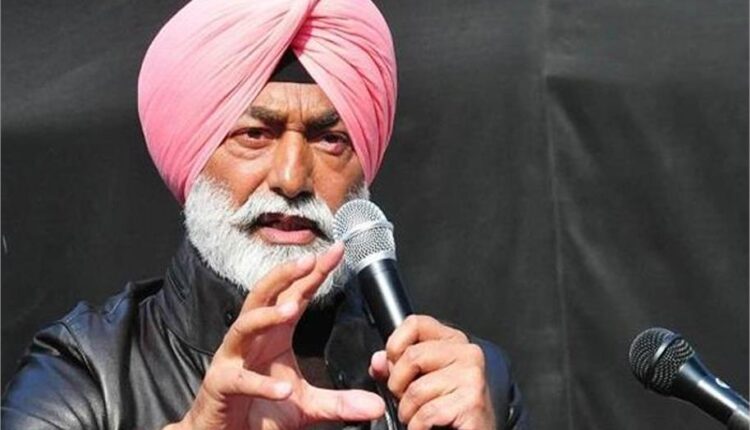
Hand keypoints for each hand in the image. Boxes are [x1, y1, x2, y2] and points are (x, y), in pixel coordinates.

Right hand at [167, 243, 384, 429]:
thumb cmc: (260, 410)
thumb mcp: (307, 405)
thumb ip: (339, 401)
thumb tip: (376, 406)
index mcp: (274, 335)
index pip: (295, 296)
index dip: (314, 274)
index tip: (336, 251)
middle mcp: (252, 340)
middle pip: (263, 295)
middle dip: (284, 276)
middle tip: (308, 261)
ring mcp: (233, 359)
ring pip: (244, 326)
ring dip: (266, 315)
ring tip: (289, 310)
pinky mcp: (221, 384)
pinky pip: (240, 379)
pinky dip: (261, 383)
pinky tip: (283, 388)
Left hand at [369, 315, 495, 429]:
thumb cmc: (449, 406)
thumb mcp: (419, 379)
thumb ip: (396, 366)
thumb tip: (378, 360)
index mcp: (452, 340)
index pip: (415, 323)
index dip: (395, 344)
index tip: (392, 364)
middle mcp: (467, 353)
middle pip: (412, 357)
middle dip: (397, 384)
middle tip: (404, 398)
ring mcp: (471, 376)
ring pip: (416, 389)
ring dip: (407, 411)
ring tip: (416, 416)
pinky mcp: (472, 402)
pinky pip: (427, 413)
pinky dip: (417, 426)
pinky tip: (424, 426)